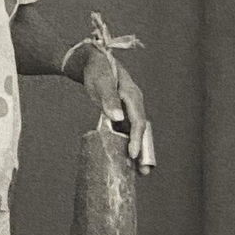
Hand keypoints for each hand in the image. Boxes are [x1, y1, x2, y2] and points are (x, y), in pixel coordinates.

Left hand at [81, 53, 151, 169]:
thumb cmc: (96, 71)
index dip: (136, 139)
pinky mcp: (121, 112)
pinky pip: (127, 130)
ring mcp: (129, 108)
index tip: (133, 155)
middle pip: (141, 130)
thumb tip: (117, 119)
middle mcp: (134, 104)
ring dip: (137, 150)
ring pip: (135, 132)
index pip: (138, 122)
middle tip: (143, 172)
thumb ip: (108, 100)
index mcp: (133, 97)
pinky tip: (125, 157)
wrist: (91, 62)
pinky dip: (128, 143)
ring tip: (138, 171)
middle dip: (143, 150)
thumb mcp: (100, 84)